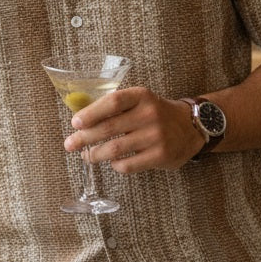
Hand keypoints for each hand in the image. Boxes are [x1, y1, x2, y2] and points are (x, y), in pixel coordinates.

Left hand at [63, 86, 203, 171]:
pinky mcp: (160, 155)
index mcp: (141, 96)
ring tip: (86, 156)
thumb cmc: (156, 113)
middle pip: (108, 127)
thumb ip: (116, 107)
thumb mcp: (140, 101)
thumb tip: (81, 121)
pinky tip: (112, 162)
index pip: (112, 102)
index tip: (75, 123)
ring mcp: (156, 136)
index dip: (90, 113)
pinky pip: (128, 165)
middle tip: (70, 144)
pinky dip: (115, 165)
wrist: (190, 126)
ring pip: (115, 149)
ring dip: (95, 154)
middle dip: (84, 138)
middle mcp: (149, 114)